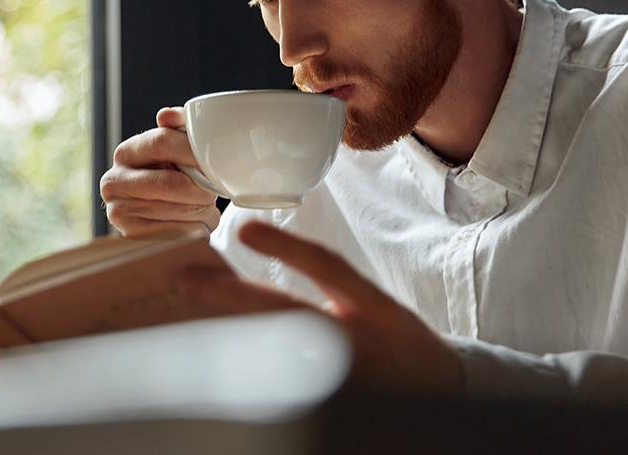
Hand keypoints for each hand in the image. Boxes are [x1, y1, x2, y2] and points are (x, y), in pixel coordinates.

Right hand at [100, 107, 219, 237]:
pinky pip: (177, 234)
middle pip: (171, 184)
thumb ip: (178, 126)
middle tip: (214, 191)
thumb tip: (167, 116)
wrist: (158, 215)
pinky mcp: (131, 238)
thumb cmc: (172, 175)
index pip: (162, 142)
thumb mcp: (174, 150)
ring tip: (203, 207)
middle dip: (200, 189)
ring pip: (178, 212)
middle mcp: (113, 182)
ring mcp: (118, 212)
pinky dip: (196, 229)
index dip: (193, 151)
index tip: (216, 160)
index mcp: (125, 153)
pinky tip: (194, 224)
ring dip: (202, 212)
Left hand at [184, 220, 463, 394]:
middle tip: (188, 280)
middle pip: (287, 313)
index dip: (287, 248)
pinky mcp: (329, 400)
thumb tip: (256, 240)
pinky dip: (246, 361)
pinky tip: (215, 347)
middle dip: (233, 296)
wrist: (439, 389)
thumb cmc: (399, 339)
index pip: (327, 267)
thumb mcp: (373, 301)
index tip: (244, 227)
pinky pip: (280, 380)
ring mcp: (342, 374)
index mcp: (373, 306)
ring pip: (277, 348)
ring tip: (190, 307)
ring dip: (231, 329)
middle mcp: (356, 339)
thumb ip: (325, 276)